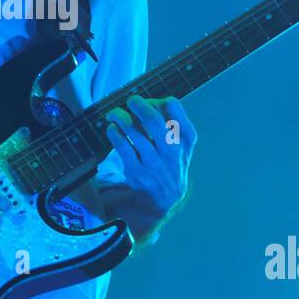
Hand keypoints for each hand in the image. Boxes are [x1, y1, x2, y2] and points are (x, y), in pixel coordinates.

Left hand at [104, 96, 196, 239]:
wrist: (166, 197)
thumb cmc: (172, 162)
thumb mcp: (183, 144)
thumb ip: (174, 121)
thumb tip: (150, 101)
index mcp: (186, 139)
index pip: (173, 108)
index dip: (157, 100)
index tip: (149, 102)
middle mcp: (172, 150)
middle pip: (153, 120)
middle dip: (138, 106)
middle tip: (130, 101)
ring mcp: (154, 163)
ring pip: (134, 133)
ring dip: (120, 117)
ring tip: (114, 113)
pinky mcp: (137, 172)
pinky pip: (122, 147)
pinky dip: (114, 134)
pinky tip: (112, 129)